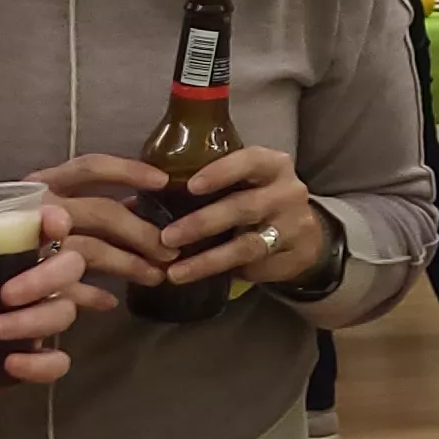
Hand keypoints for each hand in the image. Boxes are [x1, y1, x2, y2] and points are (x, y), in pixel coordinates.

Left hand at [0, 203, 89, 419]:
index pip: (40, 232)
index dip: (55, 222)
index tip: (49, 225)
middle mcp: (24, 288)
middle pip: (68, 268)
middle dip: (47, 276)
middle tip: (6, 294)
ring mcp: (30, 326)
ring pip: (63, 311)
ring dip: (35, 319)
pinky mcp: (28, 364)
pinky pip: (56, 363)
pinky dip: (41, 363)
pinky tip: (10, 365)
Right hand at [29, 152, 179, 305]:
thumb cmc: (9, 232)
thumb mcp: (47, 210)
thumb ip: (91, 207)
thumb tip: (143, 205)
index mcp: (43, 184)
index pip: (89, 168)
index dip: (126, 171)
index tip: (162, 181)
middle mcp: (35, 208)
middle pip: (100, 213)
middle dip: (140, 233)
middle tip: (170, 252)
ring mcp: (26, 243)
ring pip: (87, 251)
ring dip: (126, 265)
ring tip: (155, 277)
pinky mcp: (18, 279)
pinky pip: (63, 289)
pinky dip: (90, 295)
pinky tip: (109, 302)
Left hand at [151, 147, 333, 289]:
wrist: (305, 235)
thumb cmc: (257, 200)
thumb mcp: (239, 185)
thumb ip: (198, 190)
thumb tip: (133, 203)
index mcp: (272, 165)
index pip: (249, 161)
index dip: (221, 172)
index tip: (190, 185)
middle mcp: (287, 192)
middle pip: (244, 206)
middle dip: (203, 222)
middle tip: (167, 237)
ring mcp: (292, 226)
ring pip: (247, 243)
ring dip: (207, 257)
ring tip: (173, 270)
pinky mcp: (290, 256)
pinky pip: (251, 265)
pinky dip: (217, 271)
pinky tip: (191, 276)